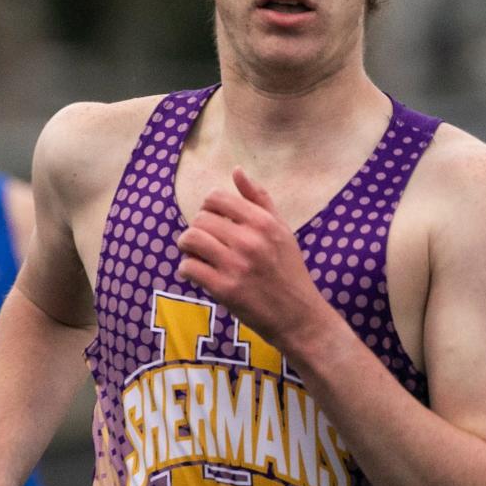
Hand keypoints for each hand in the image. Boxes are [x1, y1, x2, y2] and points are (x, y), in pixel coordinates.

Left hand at [176, 167, 327, 354]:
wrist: (298, 315)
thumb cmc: (288, 270)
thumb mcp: (281, 229)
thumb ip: (259, 199)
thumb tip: (236, 170)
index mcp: (263, 222)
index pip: (216, 198)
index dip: (208, 208)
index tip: (213, 222)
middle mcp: (249, 240)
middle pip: (200, 219)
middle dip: (197, 229)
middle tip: (204, 243)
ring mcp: (236, 265)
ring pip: (190, 240)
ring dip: (187, 247)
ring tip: (195, 255)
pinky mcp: (224, 289)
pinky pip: (189, 267)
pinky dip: (187, 270)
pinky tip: (196, 274)